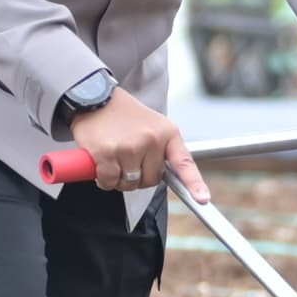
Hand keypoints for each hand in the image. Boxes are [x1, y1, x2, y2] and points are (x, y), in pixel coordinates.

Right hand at [73, 90, 205, 203]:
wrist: (94, 97)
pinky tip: (101, 164)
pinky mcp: (107, 153)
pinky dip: (104, 180)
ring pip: (129, 183)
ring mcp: (129, 147)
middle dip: (139, 177)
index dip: (195, 183)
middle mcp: (151, 140)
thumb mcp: (154, 125)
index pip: (184, 162)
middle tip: (128, 161)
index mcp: (168, 133)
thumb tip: (171, 176)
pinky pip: (109, 182)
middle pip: (151, 180)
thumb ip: (163, 148)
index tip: (202, 199)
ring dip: (120, 179)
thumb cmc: (124, 116)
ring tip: (114, 159)